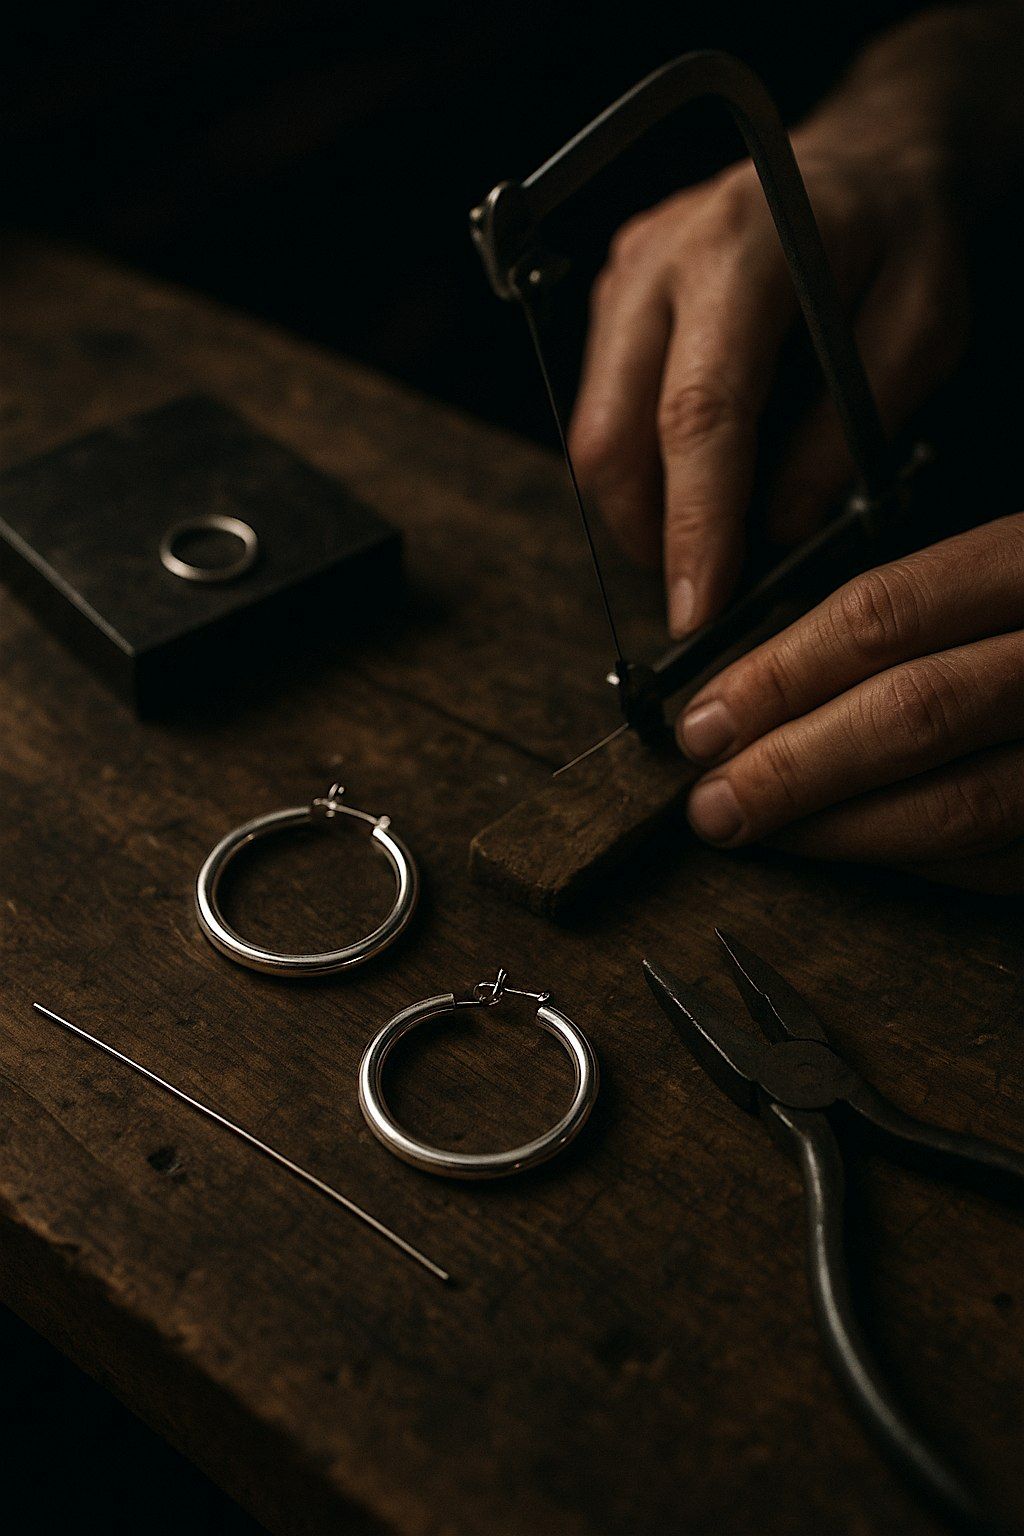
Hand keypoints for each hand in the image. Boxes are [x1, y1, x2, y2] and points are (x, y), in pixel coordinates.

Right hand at [567, 19, 984, 637]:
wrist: (862, 157)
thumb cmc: (900, 237)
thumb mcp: (923, 328)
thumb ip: (851, 430)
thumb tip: (780, 527)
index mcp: (744, 249)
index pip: (698, 412)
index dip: (694, 523)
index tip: (698, 608)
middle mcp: (662, 256)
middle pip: (614, 434)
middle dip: (650, 533)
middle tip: (703, 591)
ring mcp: (623, 274)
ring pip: (595, 433)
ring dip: (642, 506)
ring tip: (710, 533)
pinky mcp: (611, 295)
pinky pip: (602, 408)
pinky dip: (642, 464)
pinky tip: (696, 474)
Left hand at [676, 514, 1023, 892]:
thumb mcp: (1004, 567)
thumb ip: (907, 615)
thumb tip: (754, 684)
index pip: (884, 615)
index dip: (778, 674)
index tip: (703, 721)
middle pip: (914, 714)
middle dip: (792, 768)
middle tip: (713, 803)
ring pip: (959, 805)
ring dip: (840, 831)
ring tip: (762, 834)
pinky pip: (998, 859)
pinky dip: (914, 861)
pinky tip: (853, 850)